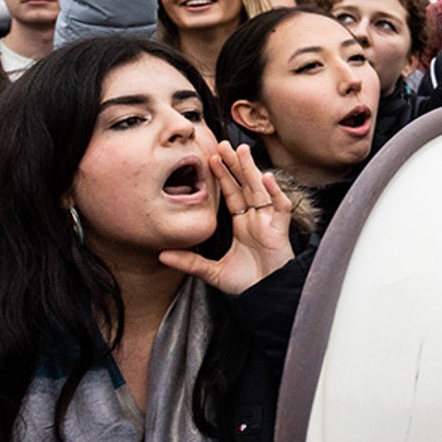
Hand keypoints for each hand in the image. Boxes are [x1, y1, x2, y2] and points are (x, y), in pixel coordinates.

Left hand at [159, 142, 294, 292]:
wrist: (266, 297)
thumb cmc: (246, 284)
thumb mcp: (212, 272)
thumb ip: (190, 262)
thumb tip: (161, 254)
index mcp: (243, 225)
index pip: (233, 194)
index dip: (224, 176)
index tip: (212, 158)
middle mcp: (256, 219)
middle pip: (246, 185)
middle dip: (236, 165)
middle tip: (224, 144)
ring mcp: (269, 223)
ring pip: (261, 190)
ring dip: (252, 170)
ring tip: (242, 150)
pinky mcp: (279, 230)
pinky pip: (280, 207)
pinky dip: (275, 193)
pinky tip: (267, 178)